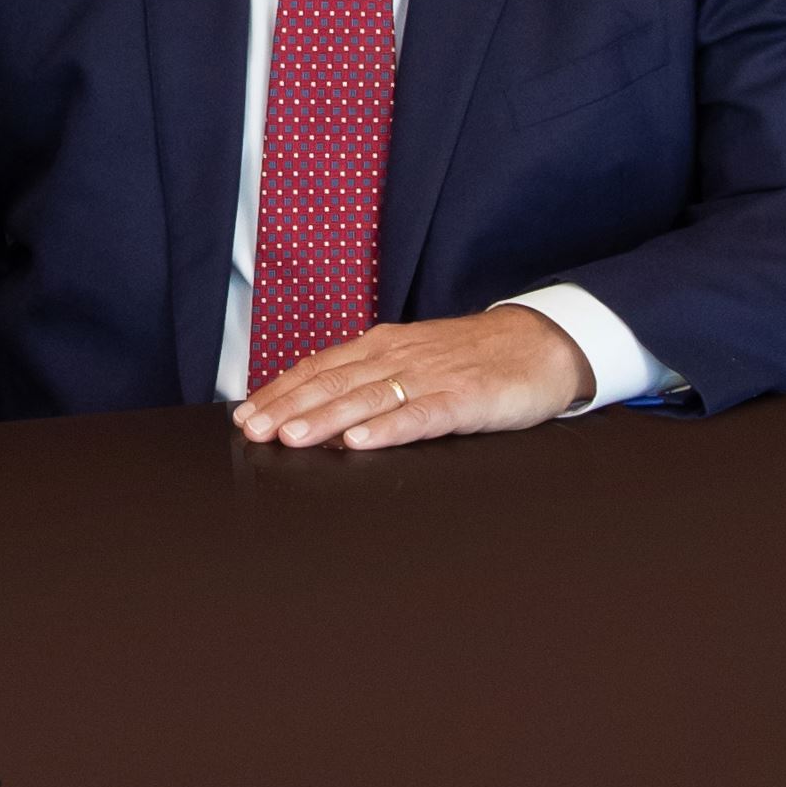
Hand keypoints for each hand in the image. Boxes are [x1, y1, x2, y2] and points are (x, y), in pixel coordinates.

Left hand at [232, 303, 593, 454]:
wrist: (541, 343)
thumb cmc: (472, 357)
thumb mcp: (414, 360)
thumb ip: (372, 378)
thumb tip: (318, 404)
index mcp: (383, 347)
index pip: (320, 368)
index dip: (280, 391)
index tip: (245, 415)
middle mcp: (399, 357)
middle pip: (334, 382)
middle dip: (288, 408)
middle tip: (252, 431)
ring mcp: (431, 377)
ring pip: (368, 398)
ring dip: (326, 418)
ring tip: (291, 438)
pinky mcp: (464, 398)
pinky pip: (420, 415)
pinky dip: (388, 428)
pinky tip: (362, 442)